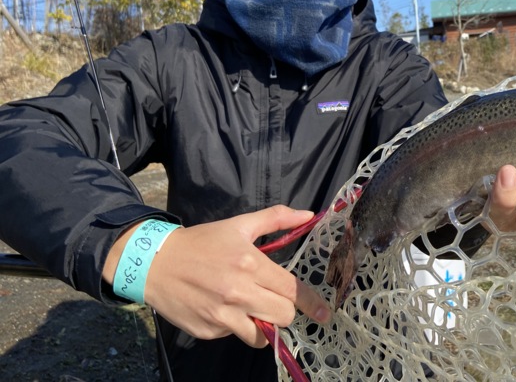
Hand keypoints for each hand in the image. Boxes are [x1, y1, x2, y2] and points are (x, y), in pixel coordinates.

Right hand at [103, 206, 330, 347]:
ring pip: (262, 334)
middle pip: (283, 315)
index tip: (324, 312)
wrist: (155, 262)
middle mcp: (238, 292)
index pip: (292, 290)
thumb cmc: (202, 242)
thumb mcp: (239, 225)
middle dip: (284, 310)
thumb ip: (276, 219)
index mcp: (250, 264)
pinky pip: (234, 335)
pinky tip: (224, 309)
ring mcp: (222, 315)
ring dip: (263, 325)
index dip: (311, 302)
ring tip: (252, 309)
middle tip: (274, 300)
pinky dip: (236, 326)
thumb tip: (309, 215)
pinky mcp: (208, 330)